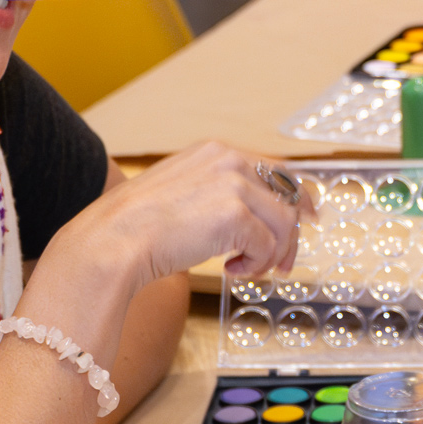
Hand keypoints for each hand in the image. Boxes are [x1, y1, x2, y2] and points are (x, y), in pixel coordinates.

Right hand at [77, 140, 313, 287]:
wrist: (114, 240)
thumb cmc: (138, 226)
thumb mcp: (182, 192)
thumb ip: (217, 195)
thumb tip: (251, 220)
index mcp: (216, 151)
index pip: (276, 169)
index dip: (297, 196)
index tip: (308, 218)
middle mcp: (229, 160)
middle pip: (289, 193)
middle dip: (294, 231)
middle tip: (286, 264)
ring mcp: (233, 185)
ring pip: (283, 223)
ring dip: (272, 255)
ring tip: (248, 272)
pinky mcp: (235, 215)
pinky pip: (267, 247)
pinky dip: (256, 265)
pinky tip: (231, 271)